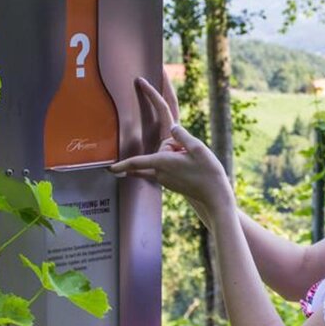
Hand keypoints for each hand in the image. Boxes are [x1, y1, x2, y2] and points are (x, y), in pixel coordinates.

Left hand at [110, 78, 232, 214]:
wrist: (215, 197)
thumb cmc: (208, 174)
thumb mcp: (198, 149)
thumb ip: (182, 135)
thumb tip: (172, 128)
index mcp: (163, 162)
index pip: (137, 160)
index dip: (122, 163)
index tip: (109, 168)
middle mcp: (160, 170)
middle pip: (163, 144)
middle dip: (177, 141)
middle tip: (183, 134)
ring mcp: (165, 176)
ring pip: (165, 153)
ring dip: (179, 149)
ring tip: (197, 159)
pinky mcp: (170, 180)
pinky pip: (165, 163)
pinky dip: (169, 157)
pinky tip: (175, 155)